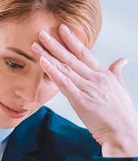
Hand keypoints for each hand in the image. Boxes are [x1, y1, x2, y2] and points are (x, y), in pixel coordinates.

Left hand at [31, 24, 137, 157]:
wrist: (124, 132)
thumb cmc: (121, 113)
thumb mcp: (120, 88)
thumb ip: (116, 72)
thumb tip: (122, 60)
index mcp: (103, 75)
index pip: (85, 53)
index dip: (72, 40)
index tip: (62, 29)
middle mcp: (95, 78)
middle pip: (71, 57)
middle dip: (55, 44)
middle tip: (41, 33)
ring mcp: (87, 88)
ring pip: (65, 68)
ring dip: (49, 55)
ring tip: (36, 45)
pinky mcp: (81, 100)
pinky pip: (64, 83)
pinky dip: (53, 72)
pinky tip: (43, 62)